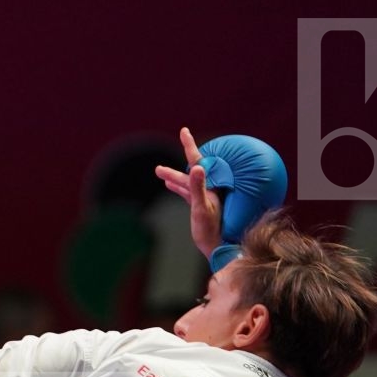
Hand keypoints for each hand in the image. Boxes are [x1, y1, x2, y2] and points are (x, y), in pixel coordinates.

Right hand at [154, 126, 224, 258]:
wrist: (218, 246)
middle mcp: (207, 188)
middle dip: (181, 156)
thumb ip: (198, 187)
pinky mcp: (198, 206)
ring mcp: (202, 197)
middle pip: (190, 169)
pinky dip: (177, 186)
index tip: (183, 131)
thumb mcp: (203, 207)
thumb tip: (197, 167)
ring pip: (185, 181)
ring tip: (158, 170)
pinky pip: (185, 192)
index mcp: (209, 184)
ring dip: (172, 175)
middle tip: (180, 138)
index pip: (198, 160)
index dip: (189, 145)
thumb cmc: (212, 228)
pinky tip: (168, 184)